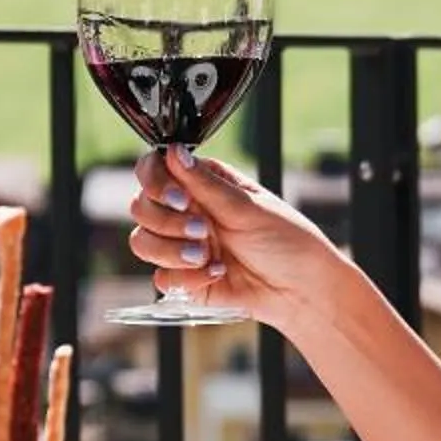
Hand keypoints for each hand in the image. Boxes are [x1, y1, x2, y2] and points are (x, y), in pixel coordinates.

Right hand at [125, 148, 336, 327]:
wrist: (299, 290)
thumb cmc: (285, 240)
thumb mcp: (248, 207)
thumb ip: (205, 183)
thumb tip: (173, 151)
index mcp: (202, 184)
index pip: (154, 170)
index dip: (157, 183)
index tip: (180, 199)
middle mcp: (186, 212)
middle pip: (141, 207)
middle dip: (167, 221)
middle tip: (202, 231)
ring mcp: (181, 245)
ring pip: (142, 243)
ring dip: (171, 250)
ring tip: (205, 256)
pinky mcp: (183, 279)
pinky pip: (161, 277)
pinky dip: (187, 278)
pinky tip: (216, 274)